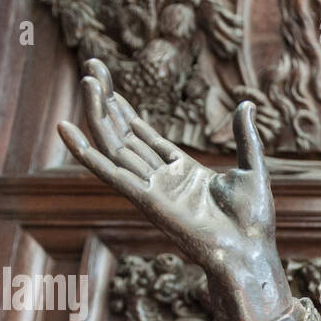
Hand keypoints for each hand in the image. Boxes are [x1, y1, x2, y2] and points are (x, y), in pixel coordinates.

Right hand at [58, 59, 290, 320]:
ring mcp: (151, 189)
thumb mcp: (253, 168)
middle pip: (125, 134)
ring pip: (115, 146)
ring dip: (98, 114)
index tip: (108, 83)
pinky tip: (66, 129)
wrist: (251, 253)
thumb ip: (245, 137)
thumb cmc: (254, 223)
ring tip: (87, 80)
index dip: (125, 109)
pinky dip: (87, 153)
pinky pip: (109, 174)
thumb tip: (246, 104)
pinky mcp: (146, 201)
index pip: (144, 135)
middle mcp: (162, 179)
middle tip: (91, 67)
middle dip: (108, 101)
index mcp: (183, 172)